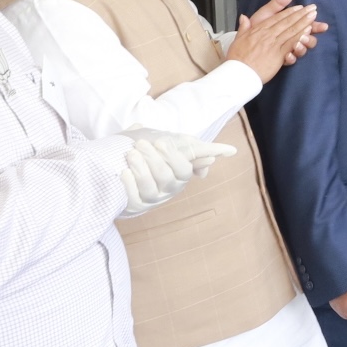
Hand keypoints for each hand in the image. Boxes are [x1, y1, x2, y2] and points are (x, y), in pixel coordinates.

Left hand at [118, 128, 238, 215]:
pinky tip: (123, 172)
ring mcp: (150, 198)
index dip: (173, 157)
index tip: (160, 142)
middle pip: (166, 178)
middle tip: (141, 143)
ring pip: (150, 188)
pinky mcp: (132, 204)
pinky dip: (128, 184)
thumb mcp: (172, 145)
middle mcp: (167, 189)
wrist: (116, 163)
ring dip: (141, 170)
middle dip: (154, 160)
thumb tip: (230, 151)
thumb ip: (197, 148)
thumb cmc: (149, 152)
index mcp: (179, 175)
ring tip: (131, 154)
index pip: (183, 170)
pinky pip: (132, 198)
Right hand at [229, 0, 322, 82]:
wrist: (239, 72)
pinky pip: (291, 44)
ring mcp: (274, 44)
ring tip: (313, 15)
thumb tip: (244, 17)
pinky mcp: (278, 55)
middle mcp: (267, 34)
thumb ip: (244, 27)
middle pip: (287, 22)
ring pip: (291, 31)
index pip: (277, 18)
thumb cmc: (237, 58)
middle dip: (301, 14)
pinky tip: (308, 31)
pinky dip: (300, 36)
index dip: (289, 12)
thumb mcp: (238, 39)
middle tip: (312, 8)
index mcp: (258, 30)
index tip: (299, 7)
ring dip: (304, 22)